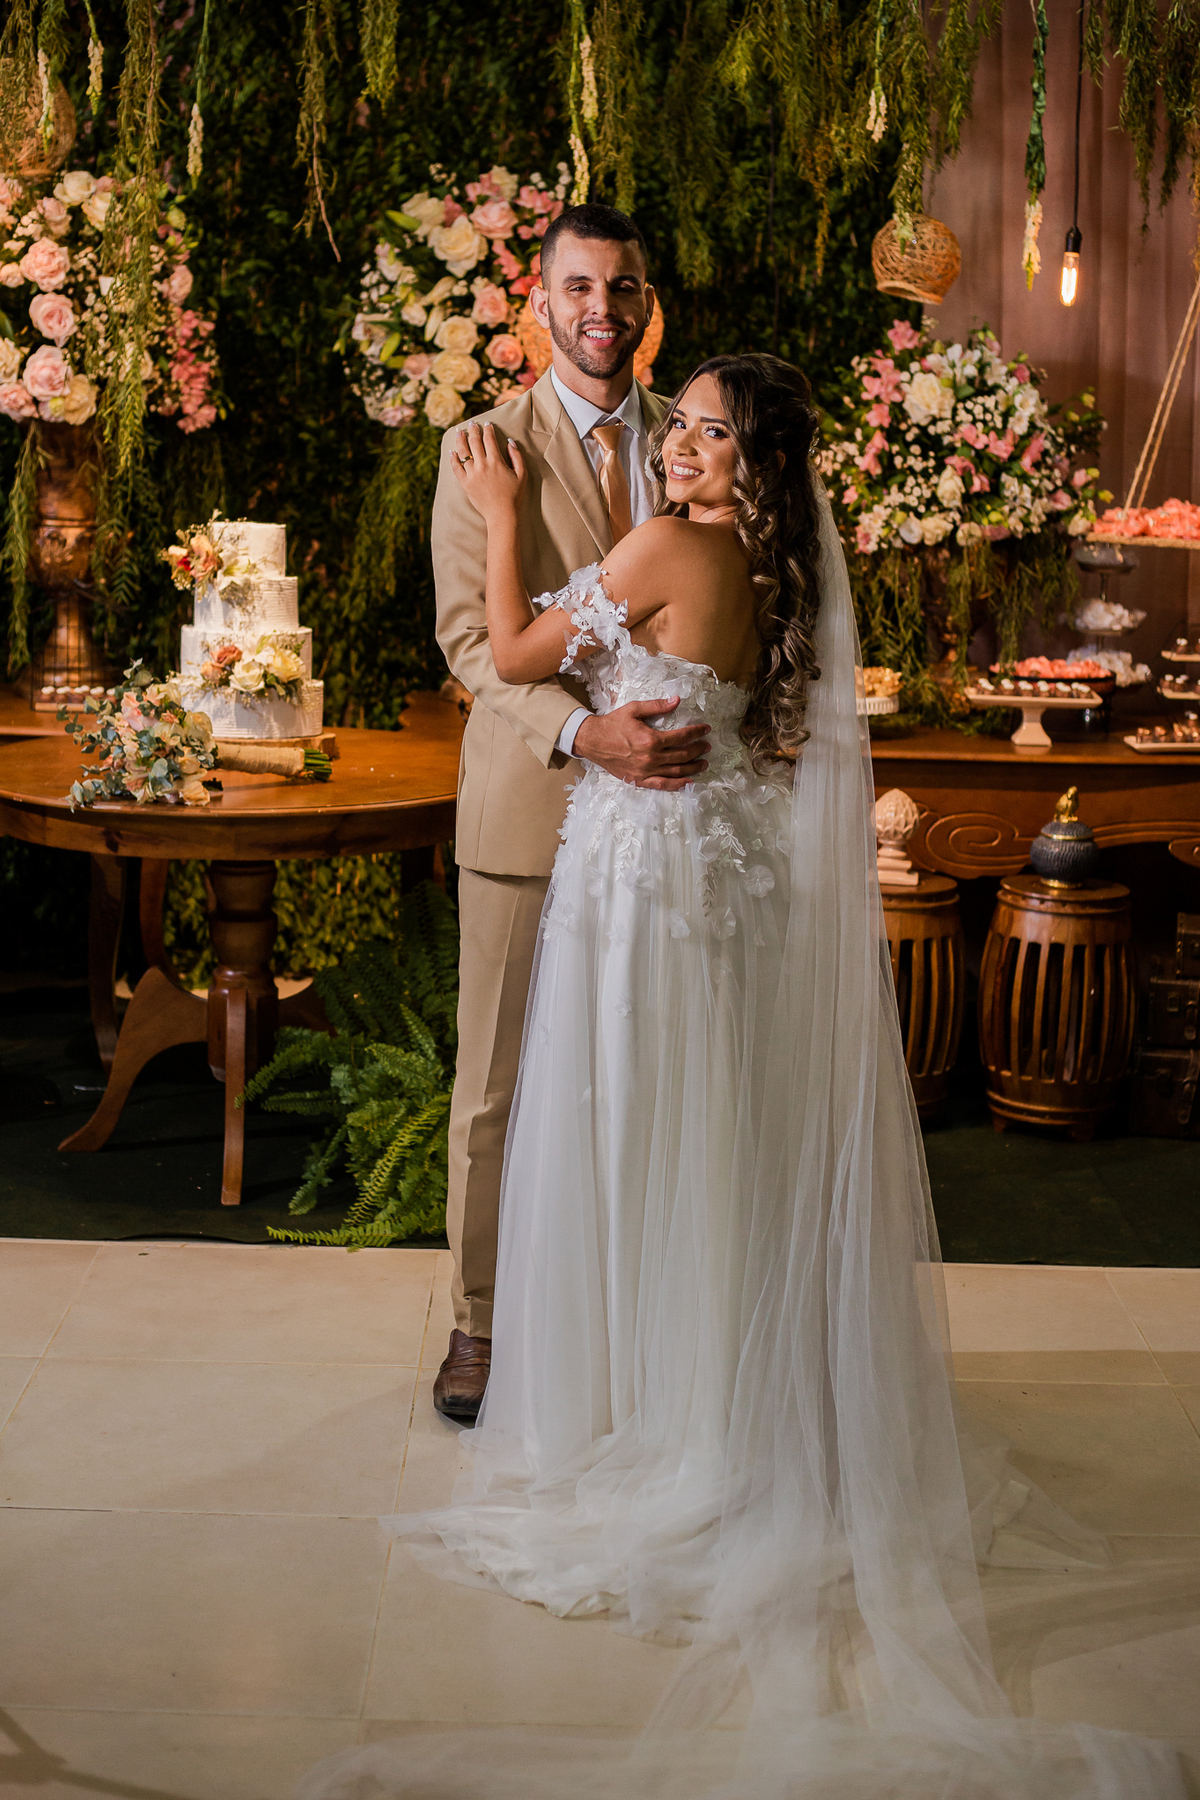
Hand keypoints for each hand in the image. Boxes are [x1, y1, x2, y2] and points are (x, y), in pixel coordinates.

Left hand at [450, 421, 525, 524]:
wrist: (502, 514)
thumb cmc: (514, 495)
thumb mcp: (522, 474)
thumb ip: (517, 456)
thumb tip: (510, 441)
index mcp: (496, 461)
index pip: (489, 439)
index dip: (488, 429)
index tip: (487, 424)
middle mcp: (482, 465)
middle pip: (474, 442)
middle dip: (473, 430)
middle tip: (472, 424)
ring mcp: (472, 474)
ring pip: (463, 452)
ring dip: (461, 440)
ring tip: (460, 433)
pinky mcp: (465, 483)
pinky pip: (456, 468)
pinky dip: (453, 459)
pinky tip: (452, 452)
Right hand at [573, 697, 709, 789]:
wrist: (592, 741)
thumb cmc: (612, 724)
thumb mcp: (634, 709)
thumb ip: (657, 706)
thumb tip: (676, 700)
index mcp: (651, 739)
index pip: (681, 737)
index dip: (696, 732)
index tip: (705, 729)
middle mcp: (651, 757)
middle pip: (682, 755)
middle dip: (698, 750)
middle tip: (707, 746)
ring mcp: (645, 771)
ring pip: (676, 772)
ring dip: (693, 768)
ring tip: (703, 763)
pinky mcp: (639, 780)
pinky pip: (662, 785)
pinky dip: (677, 784)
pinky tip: (688, 782)